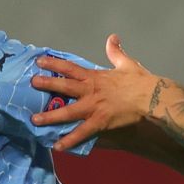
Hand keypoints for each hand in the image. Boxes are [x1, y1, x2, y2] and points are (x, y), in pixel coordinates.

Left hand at [31, 35, 159, 151]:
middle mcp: (91, 90)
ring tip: (35, 120)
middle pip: (64, 86)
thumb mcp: (127, 64)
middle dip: (47, 84)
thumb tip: (113, 38)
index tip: (40, 62)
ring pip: (68, 112)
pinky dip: (69, 140)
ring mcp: (94, 107)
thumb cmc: (141, 82)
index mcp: (95, 76)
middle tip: (31, 84)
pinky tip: (57, 146)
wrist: (152, 97)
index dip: (54, 64)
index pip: (70, 68)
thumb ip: (116, 52)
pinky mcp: (100, 121)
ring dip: (50, 116)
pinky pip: (82, 133)